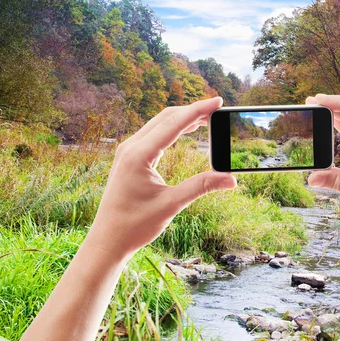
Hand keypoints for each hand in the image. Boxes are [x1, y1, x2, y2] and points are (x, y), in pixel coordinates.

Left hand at [85, 97, 236, 260]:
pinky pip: (153, 133)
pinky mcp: (129, 158)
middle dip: (193, 110)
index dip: (198, 110)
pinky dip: (172, 128)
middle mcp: (130, 148)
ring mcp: (128, 151)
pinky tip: (187, 130)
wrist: (108, 240)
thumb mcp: (172, 204)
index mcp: (139, 155)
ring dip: (183, 118)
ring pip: (159, 123)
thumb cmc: (135, 225)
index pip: (174, 123)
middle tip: (217, 108)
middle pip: (166, 117)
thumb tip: (231, 179)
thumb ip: (201, 187)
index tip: (218, 101)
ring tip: (207, 117)